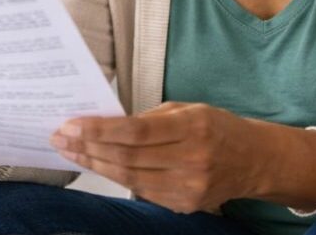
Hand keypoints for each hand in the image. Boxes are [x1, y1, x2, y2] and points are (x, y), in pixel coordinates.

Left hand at [49, 102, 264, 213]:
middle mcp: (192, 160)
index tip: (72, 125)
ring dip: (95, 165)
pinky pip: (142, 191)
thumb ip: (149, 118)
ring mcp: (189, 187)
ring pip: (130, 179)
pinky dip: (116, 178)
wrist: (254, 160)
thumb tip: (105, 123)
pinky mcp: (185, 205)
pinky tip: (98, 166)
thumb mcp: (187, 108)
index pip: (135, 132)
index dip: (99, 130)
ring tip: (71, 152)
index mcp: (193, 127)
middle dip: (88, 148)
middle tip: (61, 138)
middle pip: (127, 158)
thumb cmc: (216, 127)